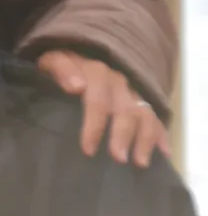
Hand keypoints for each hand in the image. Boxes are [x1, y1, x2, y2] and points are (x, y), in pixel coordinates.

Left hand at [37, 50, 167, 166]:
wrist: (78, 52)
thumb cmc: (62, 66)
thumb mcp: (52, 61)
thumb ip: (61, 70)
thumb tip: (75, 86)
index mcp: (95, 72)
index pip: (97, 99)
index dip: (94, 125)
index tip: (88, 150)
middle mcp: (118, 81)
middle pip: (124, 109)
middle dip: (123, 135)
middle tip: (118, 159)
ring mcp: (132, 91)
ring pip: (144, 114)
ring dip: (144, 138)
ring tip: (141, 162)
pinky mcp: (142, 101)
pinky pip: (155, 117)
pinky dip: (161, 135)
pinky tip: (164, 154)